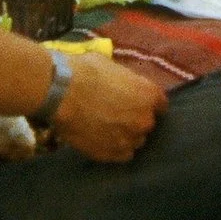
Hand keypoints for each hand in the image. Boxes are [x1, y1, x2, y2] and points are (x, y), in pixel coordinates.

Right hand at [50, 53, 166, 162]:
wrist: (60, 93)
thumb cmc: (85, 71)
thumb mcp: (111, 65)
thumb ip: (125, 80)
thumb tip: (121, 82)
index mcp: (149, 95)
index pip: (160, 104)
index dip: (146, 102)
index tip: (136, 102)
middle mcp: (144, 120)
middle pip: (147, 123)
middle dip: (135, 119)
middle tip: (117, 113)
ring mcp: (129, 140)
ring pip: (135, 140)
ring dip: (126, 135)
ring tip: (107, 128)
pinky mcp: (112, 154)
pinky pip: (122, 154)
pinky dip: (115, 148)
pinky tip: (102, 139)